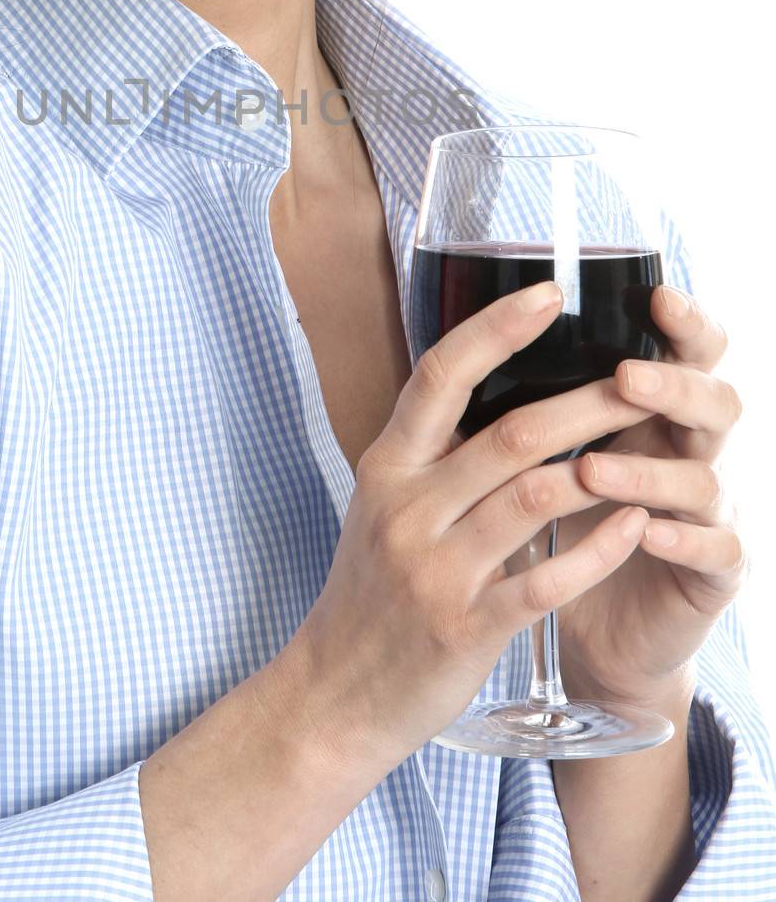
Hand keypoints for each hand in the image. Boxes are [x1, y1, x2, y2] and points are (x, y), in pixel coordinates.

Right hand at [294, 280, 658, 779]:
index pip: (441, 376)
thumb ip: (432, 455)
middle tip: (639, 377)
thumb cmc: (371, 591)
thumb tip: (495, 389)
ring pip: (535, 499)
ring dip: (601, 469)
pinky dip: (597, 549)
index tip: (549, 293)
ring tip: (650, 447)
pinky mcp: (465, 628)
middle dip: (585, 401)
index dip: (496, 329)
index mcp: (387, 466)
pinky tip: (633, 526)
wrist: (335, 692)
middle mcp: (407, 509)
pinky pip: (546, 580)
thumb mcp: (382, 506)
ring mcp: (435, 571)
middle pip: (509, 435)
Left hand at [535, 285, 747, 707]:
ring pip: (704, 477)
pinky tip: (645, 534)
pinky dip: (681, 540)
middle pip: (714, 399)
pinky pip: (716, 551)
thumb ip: (529, 402)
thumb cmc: (561, 527)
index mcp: (656, 410)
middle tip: (625, 376)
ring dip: (648, 471)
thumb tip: (469, 334)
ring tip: (595, 469)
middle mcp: (692, 451)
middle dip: (671, 384)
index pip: (688, 351)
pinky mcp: (714, 575)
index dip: (685, 321)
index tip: (656, 294)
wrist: (592, 634)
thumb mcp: (543, 457)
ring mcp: (710, 513)